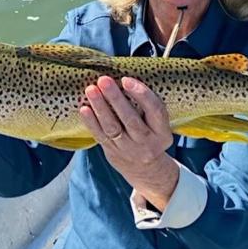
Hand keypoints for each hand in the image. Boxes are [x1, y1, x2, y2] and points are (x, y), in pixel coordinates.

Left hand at [79, 76, 178, 211]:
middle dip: (116, 99)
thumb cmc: (151, 135)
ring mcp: (129, 150)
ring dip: (101, 107)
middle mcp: (147, 143)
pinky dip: (91, 122)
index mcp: (162, 132)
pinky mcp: (112, 153)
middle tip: (104, 80)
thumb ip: (147, 106)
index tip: (126, 80)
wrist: (146, 169)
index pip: (155, 111)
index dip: (141, 94)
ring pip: (113, 128)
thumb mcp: (158, 125)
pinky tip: (84, 108)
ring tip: (91, 89)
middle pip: (131, 120)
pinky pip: (101, 136)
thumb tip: (123, 79)